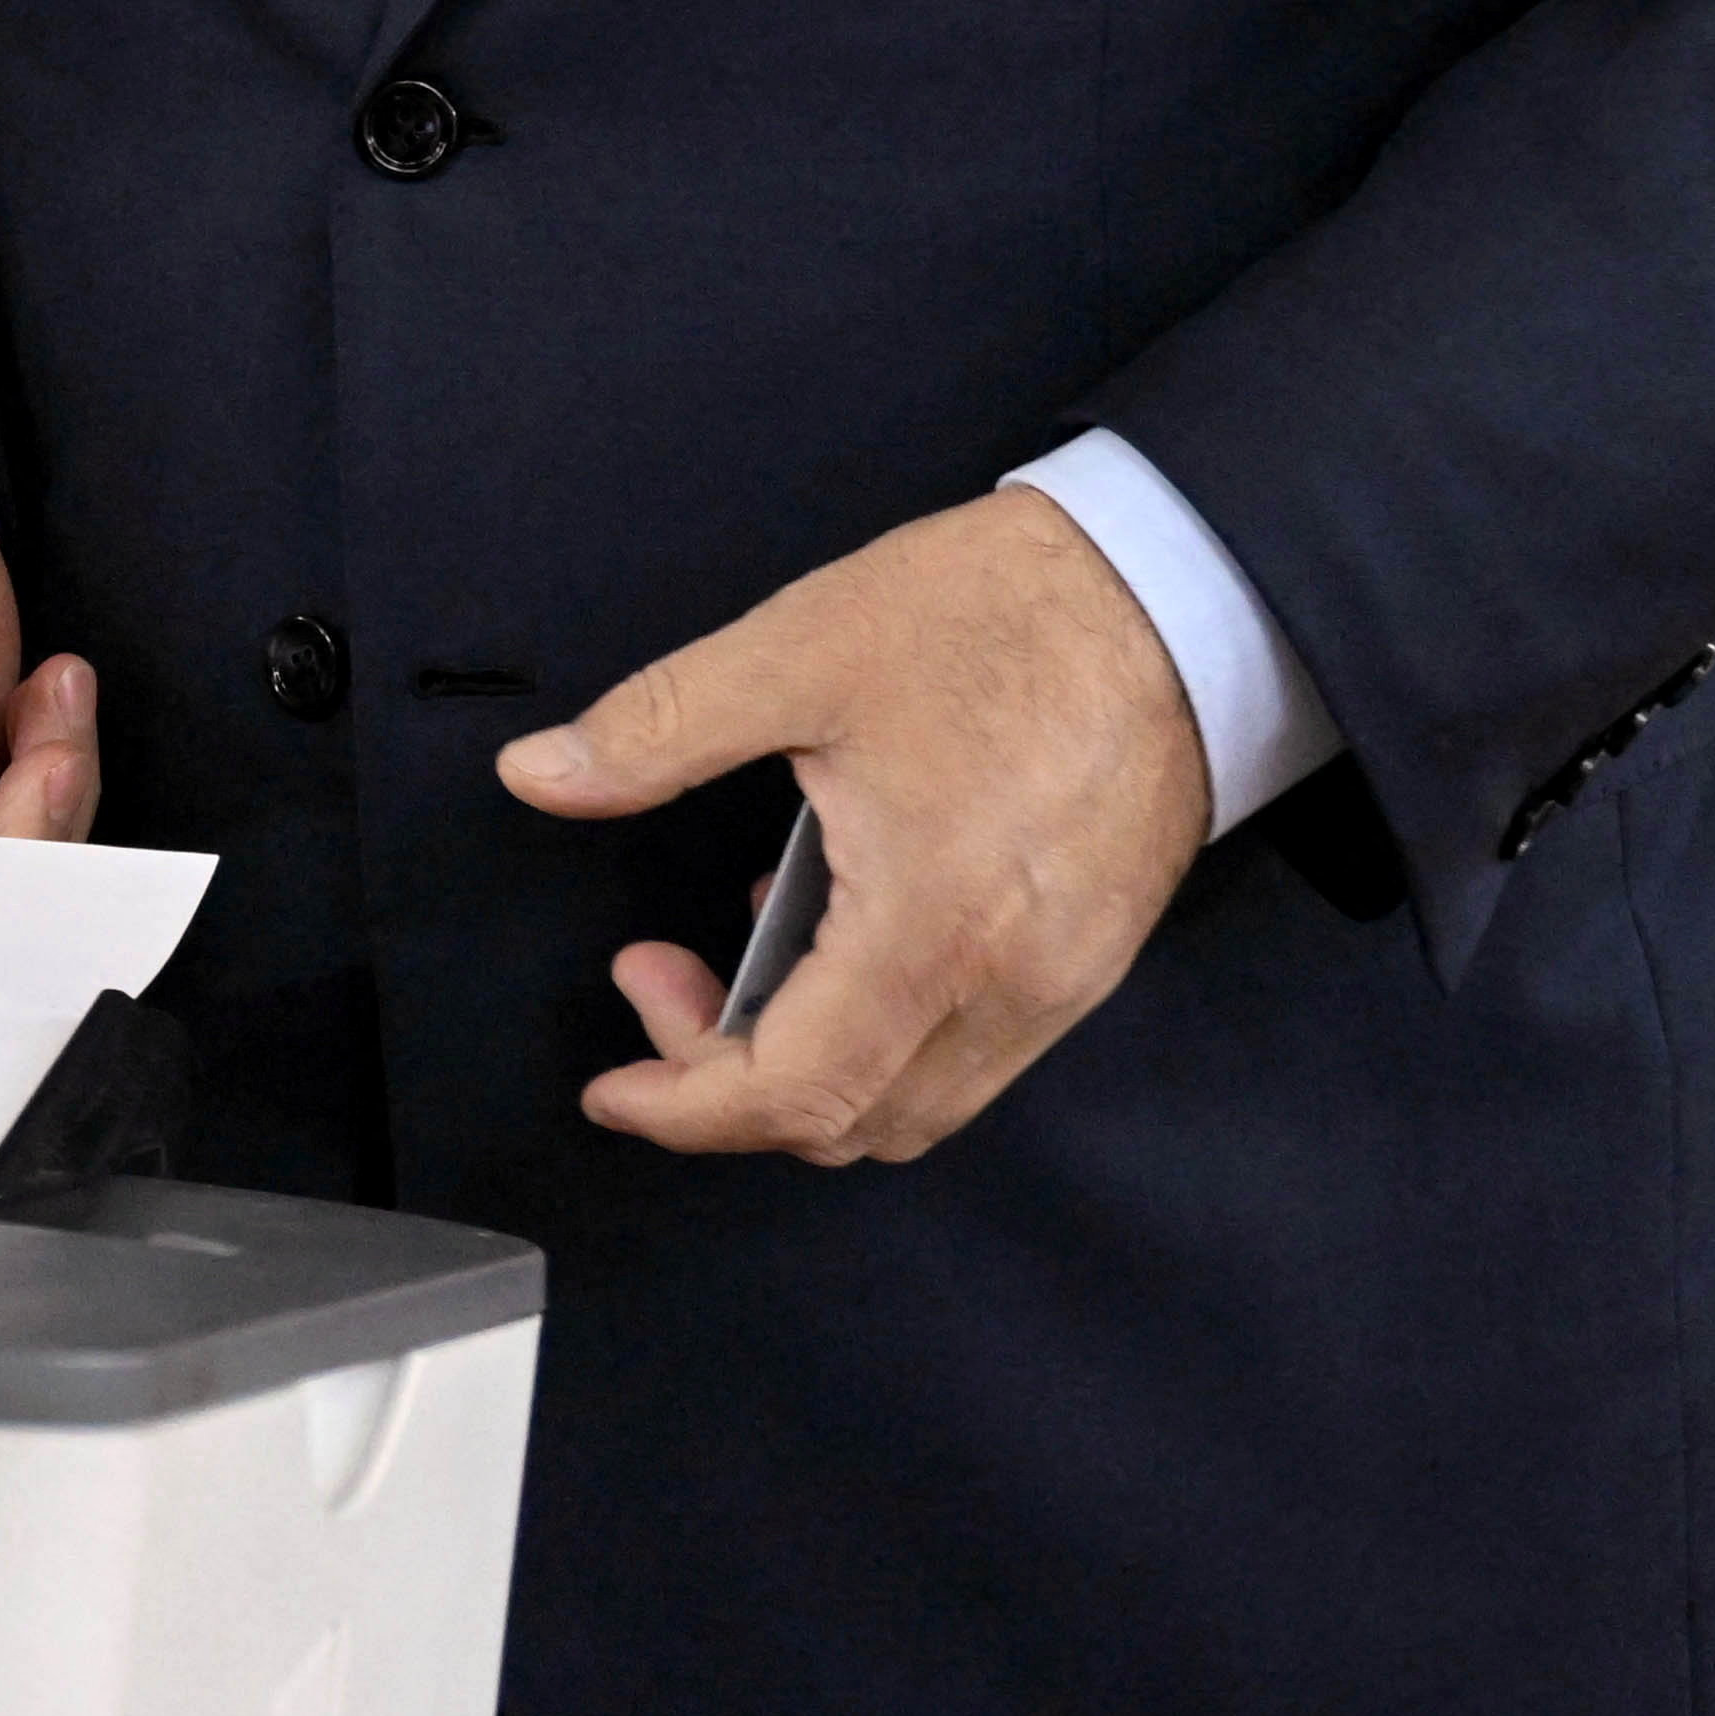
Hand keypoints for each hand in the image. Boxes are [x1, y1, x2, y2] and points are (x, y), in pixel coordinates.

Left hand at [500, 486, 1208, 1165]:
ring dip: (809, 1064)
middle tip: (660, 978)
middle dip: (729, 1084)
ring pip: (916, 1102)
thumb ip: (659, 728)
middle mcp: (1011, 985)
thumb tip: (539, 775)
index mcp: (933, 928)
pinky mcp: (1090, 957)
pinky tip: (837, 922)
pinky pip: (971, 1051)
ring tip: (742, 942)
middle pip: (854, 1126)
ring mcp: (1064, 982)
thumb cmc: (1002, 613)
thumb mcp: (803, 650)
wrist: (1175, 589)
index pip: (797, 1095)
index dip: (686, 1110)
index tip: (615, 1086)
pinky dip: (882, 1029)